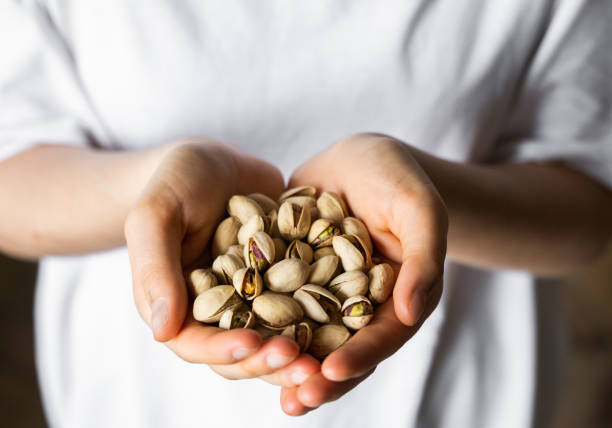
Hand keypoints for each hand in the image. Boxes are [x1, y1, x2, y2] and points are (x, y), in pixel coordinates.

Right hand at [124, 138, 316, 382]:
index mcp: (177, 307)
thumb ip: (156, 268)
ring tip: (328, 360)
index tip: (253, 344)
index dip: (223, 350)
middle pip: (241, 353)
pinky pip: (304, 308)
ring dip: (300, 353)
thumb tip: (162, 331)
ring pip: (275, 339)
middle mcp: (217, 312)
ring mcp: (254, 300)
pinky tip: (349, 321)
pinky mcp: (284, 284)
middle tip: (304, 365)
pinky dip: (323, 321)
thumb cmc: (176, 181)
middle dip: (270, 362)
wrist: (217, 161)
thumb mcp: (157, 215)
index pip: (196, 344)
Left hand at [282, 133, 447, 414]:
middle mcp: (358, 305)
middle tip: (296, 399)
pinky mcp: (291, 277)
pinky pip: (275, 304)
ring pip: (307, 337)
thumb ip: (422, 258)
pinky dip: (260, 323)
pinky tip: (236, 336)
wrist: (357, 158)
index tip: (334, 370)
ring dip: (287, 363)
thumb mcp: (419, 208)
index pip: (382, 336)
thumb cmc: (398, 177)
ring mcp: (323, 294)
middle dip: (321, 378)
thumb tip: (410, 312)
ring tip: (266, 386)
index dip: (361, 356)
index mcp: (397, 297)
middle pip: (343, 349)